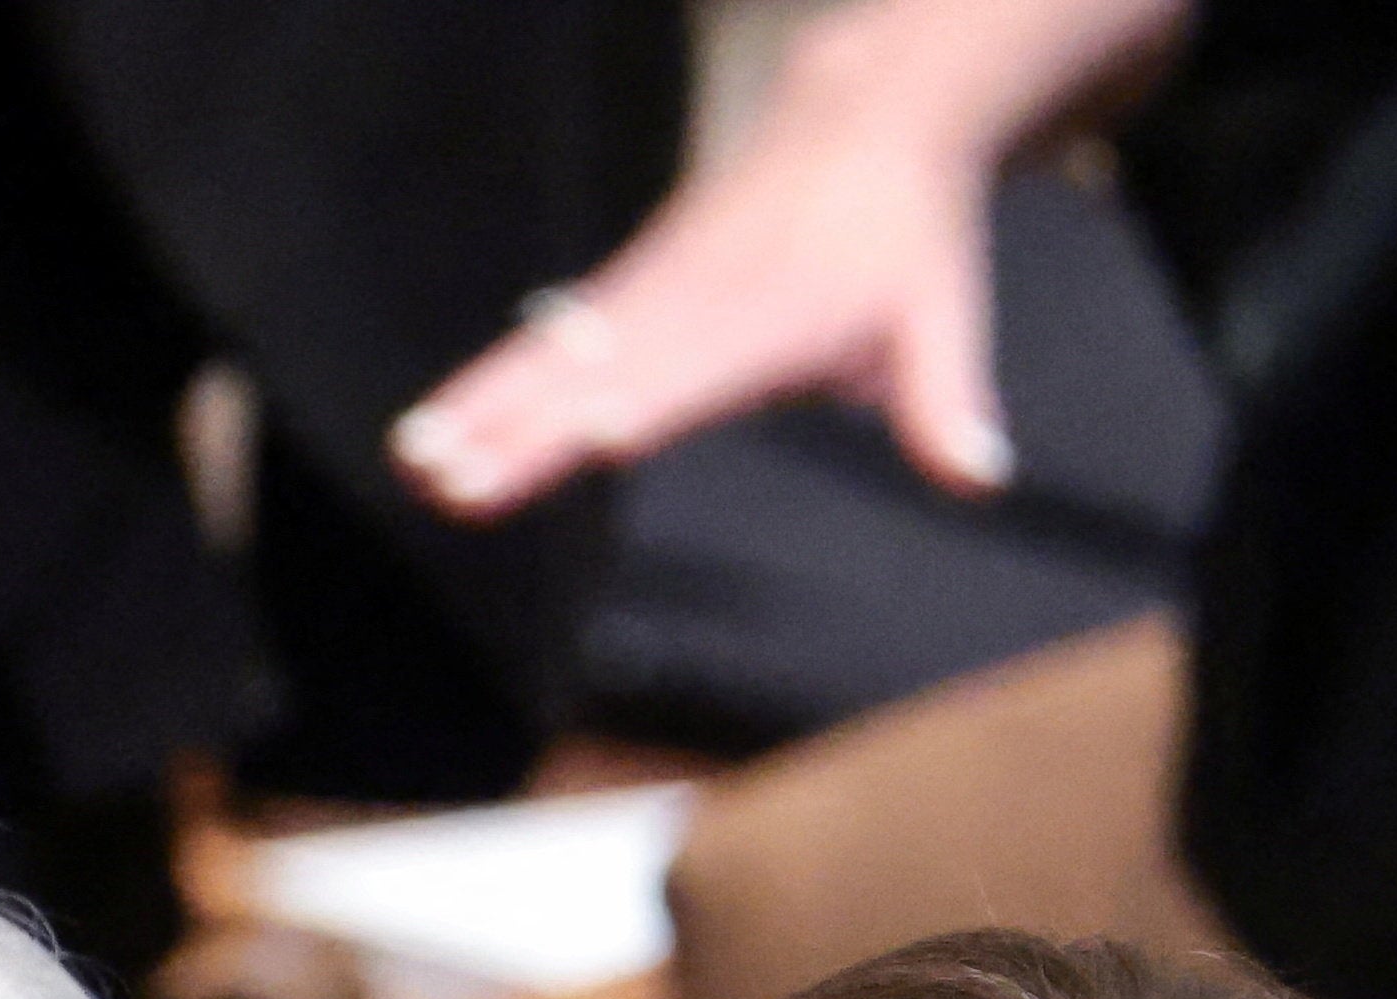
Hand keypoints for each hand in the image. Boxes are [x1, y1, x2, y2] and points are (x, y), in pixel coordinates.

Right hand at [388, 0, 1180, 525]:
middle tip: (456, 480)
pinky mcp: (624, 295)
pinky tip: (425, 436)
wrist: (862, 121)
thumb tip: (982, 476)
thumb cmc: (906, 239)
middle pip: (599, 373)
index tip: (600, 433)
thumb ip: (946, 400)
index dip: (653, 397)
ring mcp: (649, 295)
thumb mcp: (941, 313)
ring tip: (414, 463)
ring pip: (552, 360)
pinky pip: (545, 347)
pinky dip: (485, 388)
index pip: (701, 366)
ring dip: (481, 412)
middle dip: (526, 428)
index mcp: (772, 313)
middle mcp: (696, 304)